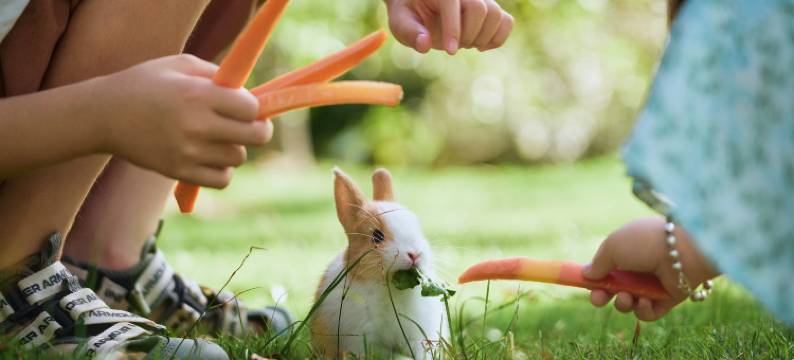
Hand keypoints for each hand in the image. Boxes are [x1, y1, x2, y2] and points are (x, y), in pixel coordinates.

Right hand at [98, 54, 271, 187]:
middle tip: (251, 125)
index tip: (248, 106)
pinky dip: (223, 170)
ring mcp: (188, 152)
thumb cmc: (147, 84)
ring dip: (235, 148)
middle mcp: (196, 125)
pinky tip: (212, 157)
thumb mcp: (180, 65)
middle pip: (255, 136)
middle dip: (259, 129)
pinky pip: (222, 179)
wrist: (104, 114)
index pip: (252, 108)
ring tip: (219, 138)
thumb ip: (218, 75)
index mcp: (198, 94)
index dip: (256, 107)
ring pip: (239, 157)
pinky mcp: (179, 172)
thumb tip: (251, 92)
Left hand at [385, 0, 513, 53]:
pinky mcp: (490, 9)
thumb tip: (424, 44)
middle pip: (480, 9)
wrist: (419, 4)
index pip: (453, 3)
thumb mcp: (400, 23)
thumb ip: (411, 33)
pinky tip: (480, 46)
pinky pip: (507, 22)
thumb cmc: (408, 13)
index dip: (454, 28)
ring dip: (483, 37)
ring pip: (496, 14)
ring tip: (465, 45)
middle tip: (453, 47)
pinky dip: (498, 38)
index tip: (450, 52)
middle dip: (468, 34)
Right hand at [582, 217, 719, 320]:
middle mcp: (639, 269)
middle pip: (614, 289)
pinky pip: (648, 312)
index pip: (606, 269)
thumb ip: (598, 263)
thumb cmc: (644, 243)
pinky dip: (643, 310)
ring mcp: (653, 285)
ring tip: (627, 297)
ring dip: (623, 303)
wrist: (683, 250)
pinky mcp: (667, 300)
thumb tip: (587, 274)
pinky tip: (645, 301)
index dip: (594, 279)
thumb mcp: (613, 246)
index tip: (584, 285)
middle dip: (603, 296)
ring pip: (629, 302)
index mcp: (626, 252)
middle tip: (599, 300)